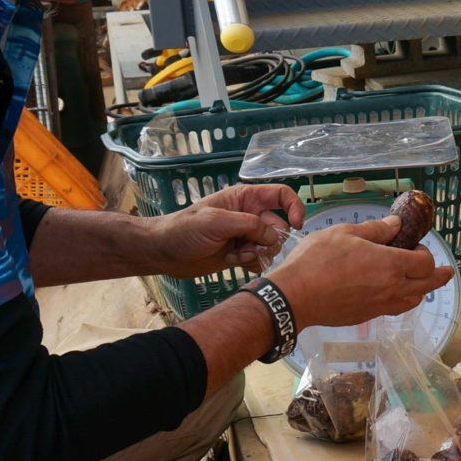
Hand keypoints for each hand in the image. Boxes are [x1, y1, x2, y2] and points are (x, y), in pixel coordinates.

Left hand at [147, 184, 305, 278]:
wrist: (163, 253)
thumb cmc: (184, 230)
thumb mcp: (216, 221)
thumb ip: (248, 224)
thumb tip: (274, 236)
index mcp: (245, 198)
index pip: (281, 195)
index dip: (294, 207)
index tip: (297, 224)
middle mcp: (249, 215)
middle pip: (279, 227)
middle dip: (268, 241)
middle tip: (247, 248)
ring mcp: (245, 236)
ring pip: (271, 246)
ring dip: (257, 254)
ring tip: (234, 256)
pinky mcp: (240, 254)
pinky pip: (260, 260)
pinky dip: (251, 264)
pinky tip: (232, 263)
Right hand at [264, 216, 455, 328]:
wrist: (295, 296)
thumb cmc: (317, 261)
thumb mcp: (346, 233)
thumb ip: (376, 230)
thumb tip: (396, 225)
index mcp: (391, 265)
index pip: (426, 263)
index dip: (426, 253)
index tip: (416, 246)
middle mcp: (391, 288)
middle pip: (427, 285)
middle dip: (439, 276)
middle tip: (445, 271)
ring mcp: (380, 306)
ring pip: (412, 301)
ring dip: (420, 290)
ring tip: (419, 283)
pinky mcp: (366, 316)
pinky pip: (393, 309)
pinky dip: (400, 300)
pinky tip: (391, 293)